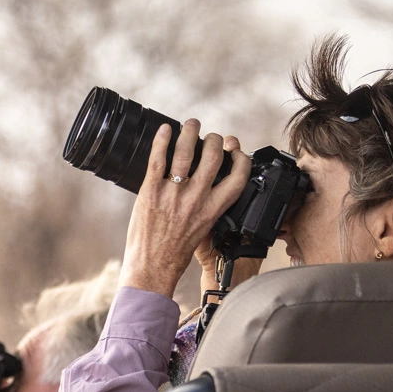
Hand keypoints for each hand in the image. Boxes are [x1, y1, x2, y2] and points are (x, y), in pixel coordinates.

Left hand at [120, 120, 250, 295]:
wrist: (152, 267)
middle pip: (214, 155)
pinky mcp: (151, 191)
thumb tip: (209, 182)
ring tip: (191, 124)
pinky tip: (165, 130)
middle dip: (214, 139)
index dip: (241, 157)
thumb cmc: (176, 251)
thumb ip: (208, 205)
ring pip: (186, 150)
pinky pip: (158, 158)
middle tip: (209, 136)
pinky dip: (162, 139)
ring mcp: (173, 193)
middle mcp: (196, 199)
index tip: (235, 150)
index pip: (238, 176)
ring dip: (190, 131)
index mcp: (213, 209)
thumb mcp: (203, 228)